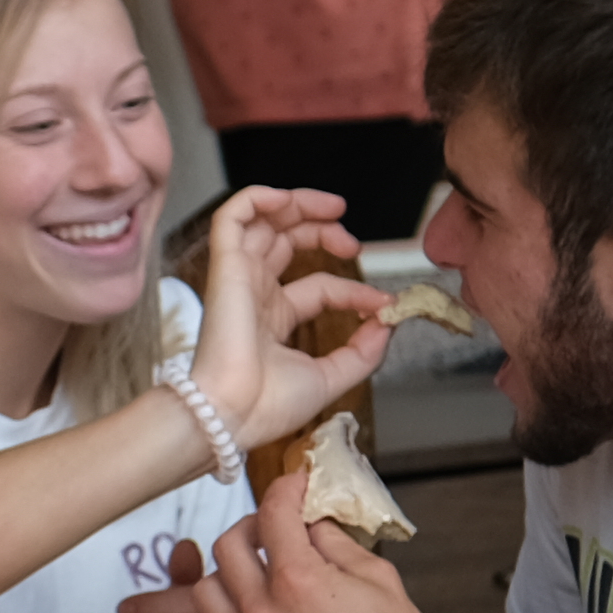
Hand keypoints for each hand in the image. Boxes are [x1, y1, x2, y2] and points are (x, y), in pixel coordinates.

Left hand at [159, 502, 444, 612]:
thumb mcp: (381, 583)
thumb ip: (338, 546)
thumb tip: (313, 527)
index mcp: (299, 582)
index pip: (273, 514)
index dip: (284, 489)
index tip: (293, 486)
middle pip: (228, 546)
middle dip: (253, 527)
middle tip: (274, 530)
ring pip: (206, 592)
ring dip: (228, 574)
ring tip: (256, 576)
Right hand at [186, 185, 389, 450]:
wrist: (233, 413)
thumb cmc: (267, 405)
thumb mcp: (331, 377)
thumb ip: (363, 353)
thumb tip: (387, 323)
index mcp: (274, 318)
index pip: (320, 287)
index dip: (354, 289)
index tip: (383, 304)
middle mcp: (256, 292)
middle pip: (287, 240)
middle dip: (323, 229)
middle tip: (353, 241)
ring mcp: (240, 277)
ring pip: (262, 220)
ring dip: (298, 205)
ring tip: (333, 208)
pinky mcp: (225, 265)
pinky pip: (232, 216)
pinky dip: (259, 198)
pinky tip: (288, 200)